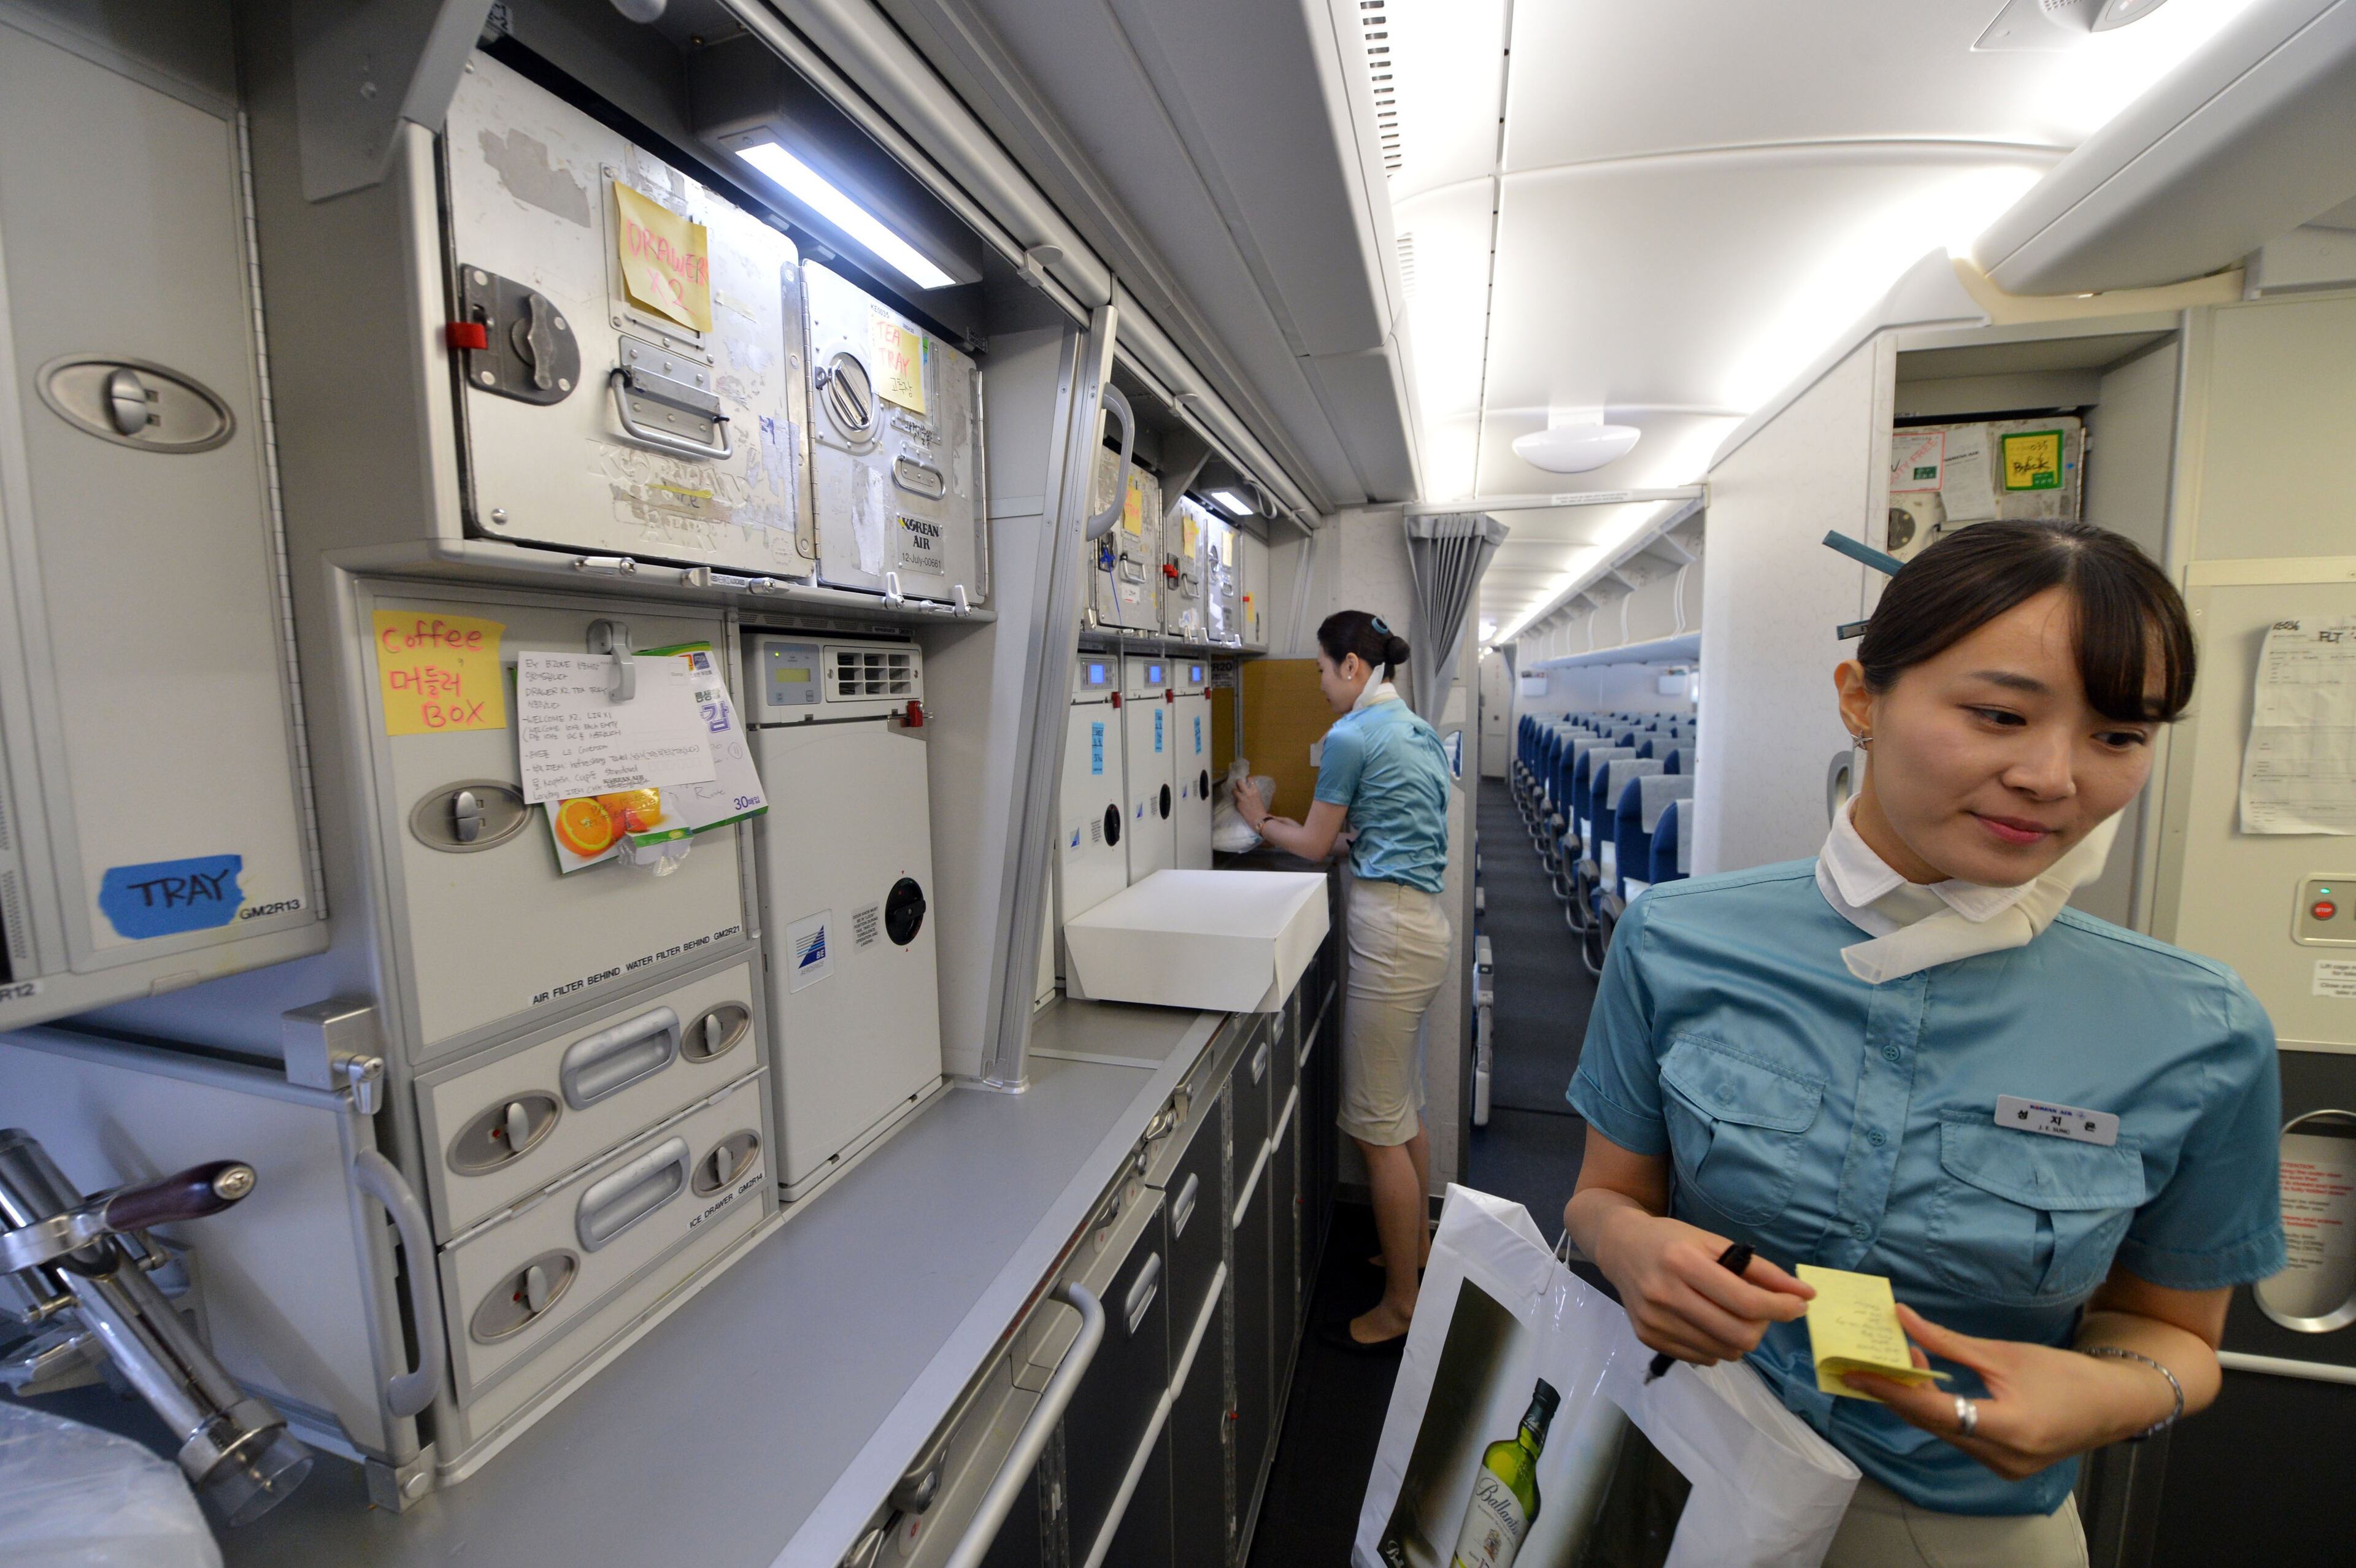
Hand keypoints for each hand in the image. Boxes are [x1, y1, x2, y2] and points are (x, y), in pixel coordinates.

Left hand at [1231, 778, 1266, 828]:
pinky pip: (1235, 801)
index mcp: (1255, 791)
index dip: (1247, 778)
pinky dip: (1236, 802)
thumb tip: (1249, 792)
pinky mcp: (1238, 804)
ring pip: (1234, 790)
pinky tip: (1238, 804)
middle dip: (1238, 782)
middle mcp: (1248, 793)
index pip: (1250, 779)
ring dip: (1234, 791)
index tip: (1246, 779)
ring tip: (1235, 793)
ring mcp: (1242, 798)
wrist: (1259, 819)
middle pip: (1239, 782)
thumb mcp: (1259, 799)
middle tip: (1238, 784)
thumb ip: (1253, 794)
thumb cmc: (1261, 810)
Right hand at [1592, 1210, 1812, 1365]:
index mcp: (1683, 1262)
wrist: (1619, 1247)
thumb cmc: (1672, 1239)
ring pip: (1724, 1352)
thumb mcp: (1715, 1242)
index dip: (1782, 1308)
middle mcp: (1665, 1294)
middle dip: (1764, 1327)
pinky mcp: (1648, 1338)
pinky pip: (1703, 1358)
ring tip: (1734, 1315)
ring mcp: (1654, 1321)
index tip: (1800, 1304)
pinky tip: (1710, 1323)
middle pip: (1738, 1335)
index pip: (1746, 1302)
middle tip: (1763, 1311)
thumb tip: (1806, 1295)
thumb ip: (1761, 1270)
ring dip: (1742, 1338)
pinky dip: (1718, 1346)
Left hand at [1842, 1305, 2177, 1480]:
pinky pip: (1958, 1437)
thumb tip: (1901, 1317)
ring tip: (1896, 1365)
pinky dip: (1938, 1412)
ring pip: (1942, 1432)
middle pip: (1932, 1424)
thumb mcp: (2003, 1354)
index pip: (1934, 1411)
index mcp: (2008, 1428)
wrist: (2112, 1406)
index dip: (1891, 1390)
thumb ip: (1948, 1342)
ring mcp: (2004, 1468)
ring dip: (1916, 1402)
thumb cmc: (2063, 1374)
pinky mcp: (2004, 1466)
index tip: (1854, 1373)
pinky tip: (1926, 1386)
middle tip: (1865, 1361)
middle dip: (1897, 1392)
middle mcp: (2003, 1457)